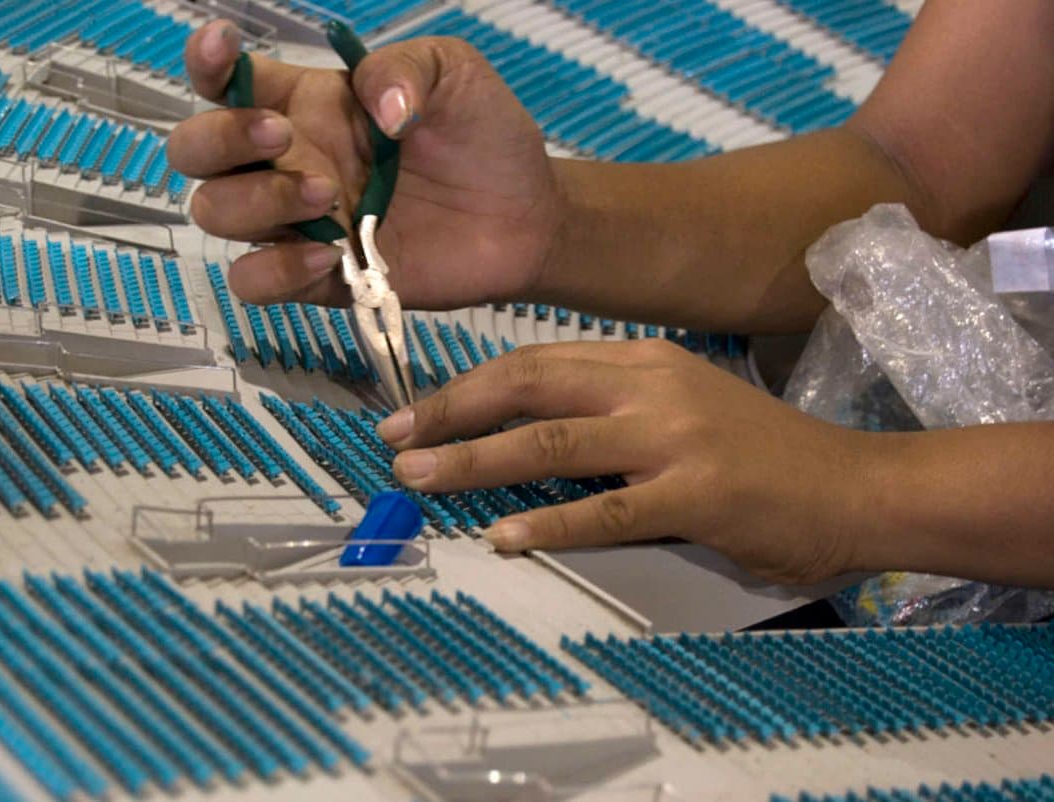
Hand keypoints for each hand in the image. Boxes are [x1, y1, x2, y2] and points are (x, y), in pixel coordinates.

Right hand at [168, 20, 560, 308]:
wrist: (526, 216)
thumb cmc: (484, 138)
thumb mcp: (453, 73)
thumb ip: (404, 69)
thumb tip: (377, 107)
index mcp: (306, 105)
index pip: (225, 81)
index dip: (207, 64)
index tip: (223, 50)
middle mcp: (287, 162)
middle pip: (196, 152)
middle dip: (220, 139)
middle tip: (283, 136)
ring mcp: (297, 224)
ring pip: (215, 213)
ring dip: (255, 202)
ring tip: (329, 196)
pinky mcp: (319, 278)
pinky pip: (255, 281)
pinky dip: (275, 269)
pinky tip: (331, 254)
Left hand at [375, 340, 879, 584]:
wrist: (854, 487)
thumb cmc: (762, 452)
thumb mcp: (683, 403)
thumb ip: (613, 407)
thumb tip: (526, 430)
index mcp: (644, 360)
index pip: (535, 360)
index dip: (467, 386)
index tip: (416, 411)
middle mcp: (652, 386)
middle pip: (529, 386)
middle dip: (453, 412)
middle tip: (396, 440)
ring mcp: (674, 439)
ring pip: (553, 441)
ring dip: (479, 459)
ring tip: (423, 477)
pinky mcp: (695, 495)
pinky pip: (606, 511)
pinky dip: (550, 522)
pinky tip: (507, 535)